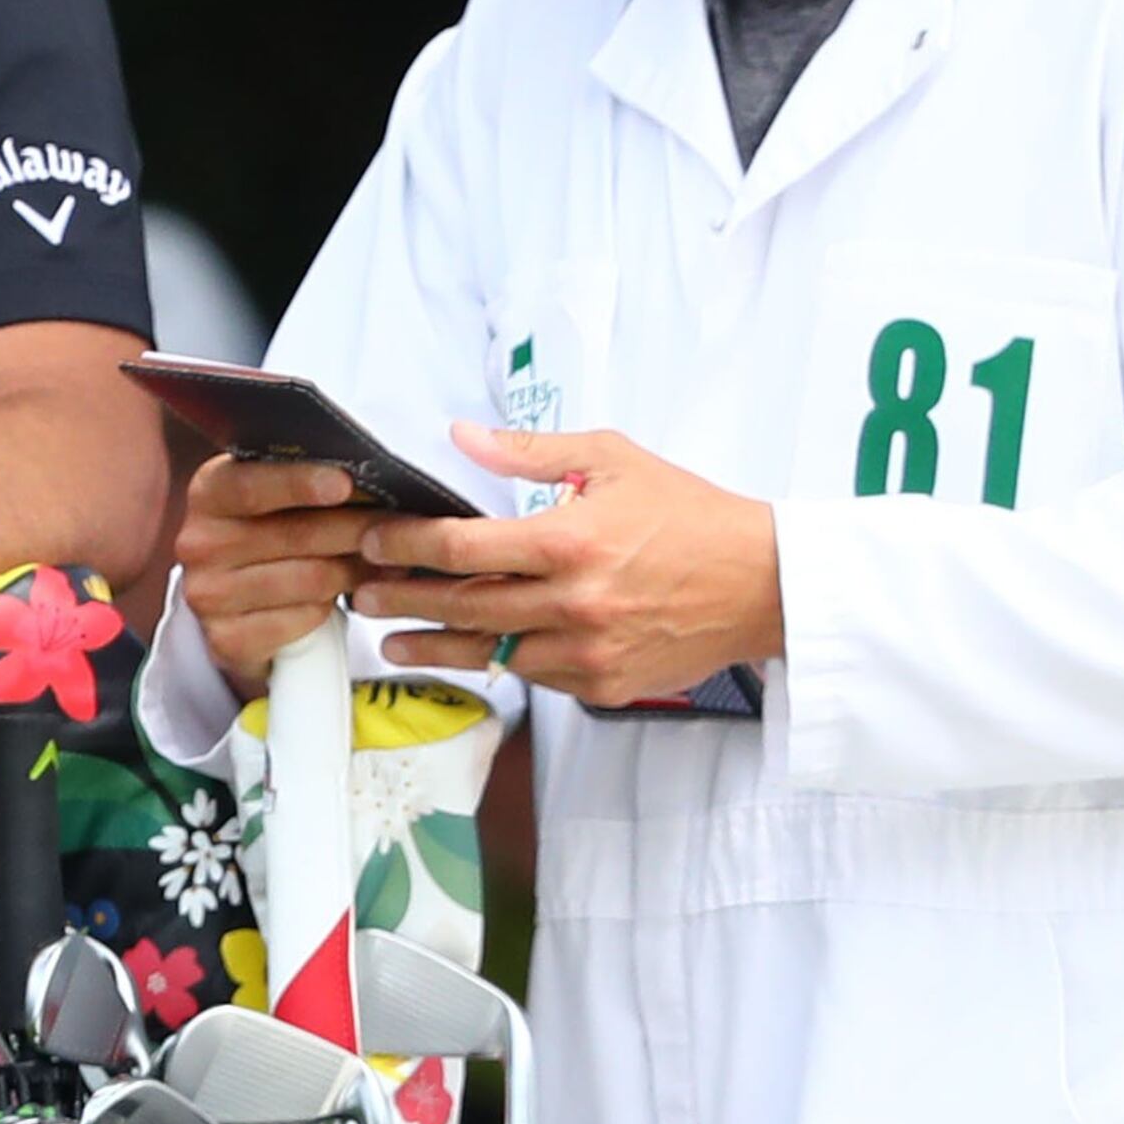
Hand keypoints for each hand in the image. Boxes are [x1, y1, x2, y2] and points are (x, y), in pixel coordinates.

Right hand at [171, 456, 380, 694]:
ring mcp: (207, 595)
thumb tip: (375, 484)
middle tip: (400, 530)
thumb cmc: (271, 539)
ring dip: (357, 572)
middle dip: (358, 530)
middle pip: (297, 534)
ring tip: (387, 566)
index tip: (343, 483)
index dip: (300, 483)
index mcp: (208, 491)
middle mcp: (198, 542)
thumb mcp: (278, 500)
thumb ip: (311, 485)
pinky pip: (303, 620)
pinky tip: (347, 601)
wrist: (238, 607)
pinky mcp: (226, 640)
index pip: (254, 485)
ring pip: (310, 580)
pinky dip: (332, 611)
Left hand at [353, 424, 783, 707]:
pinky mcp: (601, 688)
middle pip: (461, 607)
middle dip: (401, 601)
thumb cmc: (691, 514)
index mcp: (569, 541)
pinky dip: (503, 660)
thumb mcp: (614, 459)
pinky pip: (535, 675)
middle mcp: (571, 604)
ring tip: (394, 641)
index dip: (407, 545)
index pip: (461, 548)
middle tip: (362, 594)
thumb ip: (531, 451)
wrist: (761, 585)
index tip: (376, 540)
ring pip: (489, 653)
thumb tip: (462, 435)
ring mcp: (585, 654)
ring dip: (434, 647)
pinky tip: (474, 650)